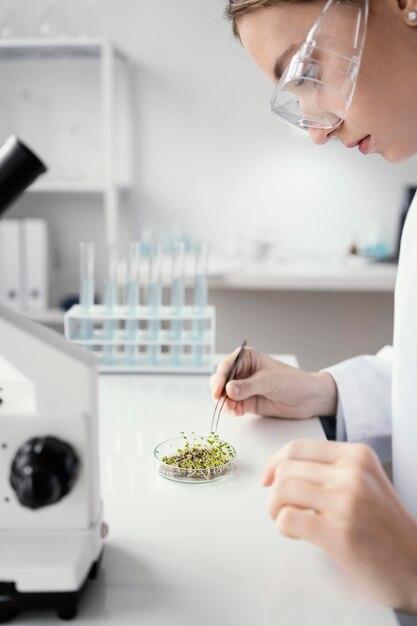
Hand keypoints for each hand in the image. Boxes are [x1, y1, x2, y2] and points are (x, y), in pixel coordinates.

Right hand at [210, 346, 336, 418]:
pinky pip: (233, 406)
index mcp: (247, 358)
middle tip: (223, 402)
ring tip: (234, 408)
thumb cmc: (293, 382)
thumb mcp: (269, 381)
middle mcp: (242, 372)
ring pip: (225, 395)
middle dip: (220, 392)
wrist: (308, 399)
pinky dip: (232, 409)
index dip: (219, 378)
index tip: (217, 390)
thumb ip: (248, 386)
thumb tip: (228, 389)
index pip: (226, 366)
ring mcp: (244, 388)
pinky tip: (238, 411)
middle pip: (221, 381)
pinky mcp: (247, 402)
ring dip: (225, 403)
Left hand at [262, 439, 416, 611]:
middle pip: (285, 469)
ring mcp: (345, 502)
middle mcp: (352, 473)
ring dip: (276, 509)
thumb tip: (280, 468)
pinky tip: (298, 534)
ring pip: (282, 490)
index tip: (269, 479)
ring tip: (290, 520)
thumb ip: (329, 470)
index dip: (274, 463)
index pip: (297, 447)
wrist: (416, 565)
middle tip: (283, 507)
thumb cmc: (386, 527)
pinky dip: (283, 528)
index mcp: (357, 456)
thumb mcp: (365, 481)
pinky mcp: (338, 532)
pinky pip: (287, 519)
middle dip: (275, 491)